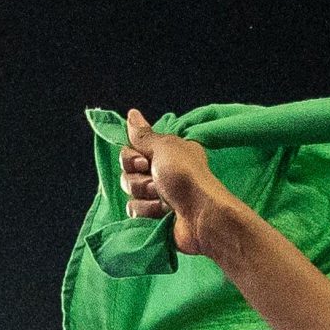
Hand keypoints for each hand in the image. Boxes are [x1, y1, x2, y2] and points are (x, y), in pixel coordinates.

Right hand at [120, 109, 232, 256]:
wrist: (202, 216)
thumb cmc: (186, 177)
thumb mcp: (164, 147)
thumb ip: (143, 134)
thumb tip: (132, 113)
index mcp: (166, 151)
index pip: (131, 150)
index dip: (131, 157)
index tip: (144, 161)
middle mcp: (162, 170)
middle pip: (127, 170)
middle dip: (138, 177)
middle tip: (156, 181)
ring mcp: (159, 193)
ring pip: (130, 190)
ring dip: (144, 194)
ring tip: (164, 198)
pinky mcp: (156, 215)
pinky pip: (134, 209)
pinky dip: (147, 210)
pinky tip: (163, 212)